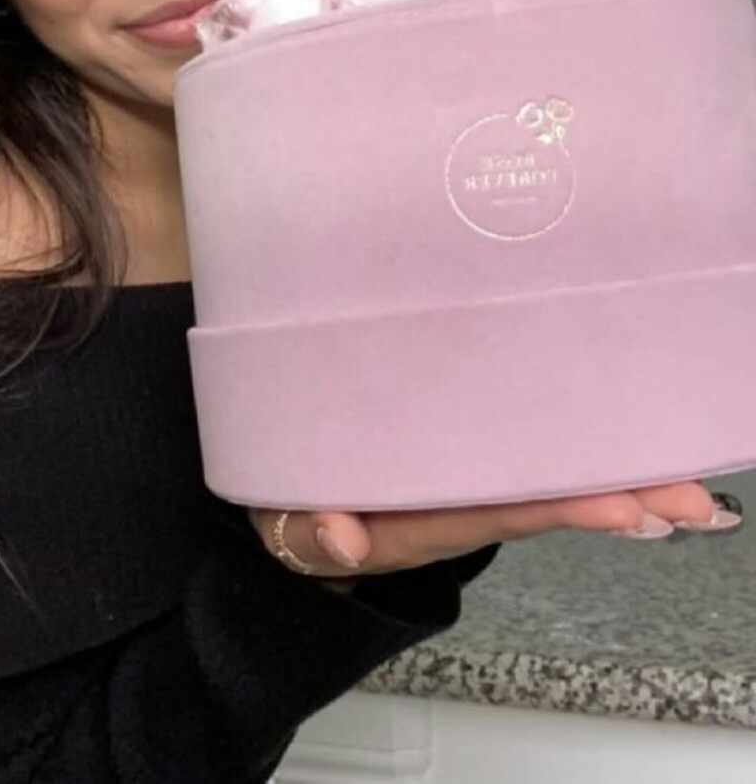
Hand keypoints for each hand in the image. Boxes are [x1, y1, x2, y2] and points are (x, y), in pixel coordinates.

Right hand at [250, 480, 727, 578]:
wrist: (303, 508)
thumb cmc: (298, 512)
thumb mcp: (286, 528)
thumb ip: (308, 535)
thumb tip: (341, 540)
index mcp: (422, 517)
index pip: (503, 511)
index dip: (565, 508)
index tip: (623, 506)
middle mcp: (461, 500)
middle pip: (549, 496)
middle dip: (622, 496)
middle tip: (689, 496)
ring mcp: (468, 473)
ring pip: (550, 471)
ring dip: (618, 473)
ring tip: (684, 478)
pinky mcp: (465, 445)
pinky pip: (528, 444)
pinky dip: (579, 443)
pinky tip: (626, 434)